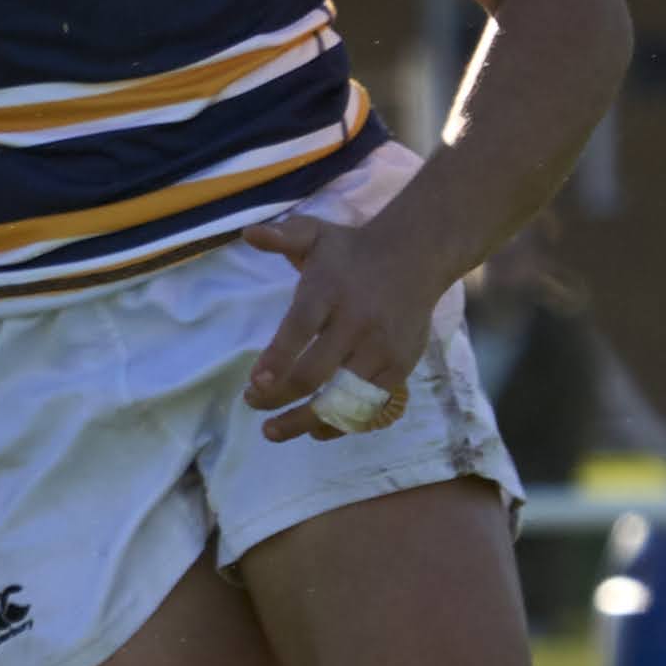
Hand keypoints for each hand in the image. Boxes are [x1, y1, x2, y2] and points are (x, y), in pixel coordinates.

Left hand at [238, 204, 445, 441]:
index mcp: (329, 292)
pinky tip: (316, 430)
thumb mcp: (316, 234)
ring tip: (273, 431)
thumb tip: (249, 233)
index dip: (277, 360)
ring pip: (342, 397)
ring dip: (305, 419)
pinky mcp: (400, 366)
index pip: (299, 329)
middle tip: (252, 404)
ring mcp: (381, 349)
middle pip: (315, 372)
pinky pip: (370, 404)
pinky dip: (343, 422)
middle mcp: (356, 323)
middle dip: (279, 396)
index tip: (255, 383)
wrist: (417, 257)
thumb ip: (283, 235)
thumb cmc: (352, 251)